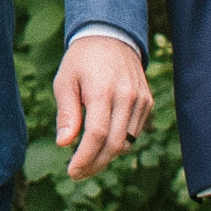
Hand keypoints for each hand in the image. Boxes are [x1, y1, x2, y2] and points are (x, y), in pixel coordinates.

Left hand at [47, 33, 149, 180]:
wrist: (111, 37)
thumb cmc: (82, 61)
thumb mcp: (65, 81)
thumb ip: (66, 113)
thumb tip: (64, 143)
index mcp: (102, 90)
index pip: (96, 135)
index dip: (85, 158)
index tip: (72, 171)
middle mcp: (126, 97)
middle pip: (114, 144)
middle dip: (95, 164)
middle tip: (78, 173)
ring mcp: (140, 100)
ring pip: (126, 142)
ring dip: (107, 157)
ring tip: (87, 159)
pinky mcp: (147, 102)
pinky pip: (134, 133)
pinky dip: (119, 143)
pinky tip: (102, 142)